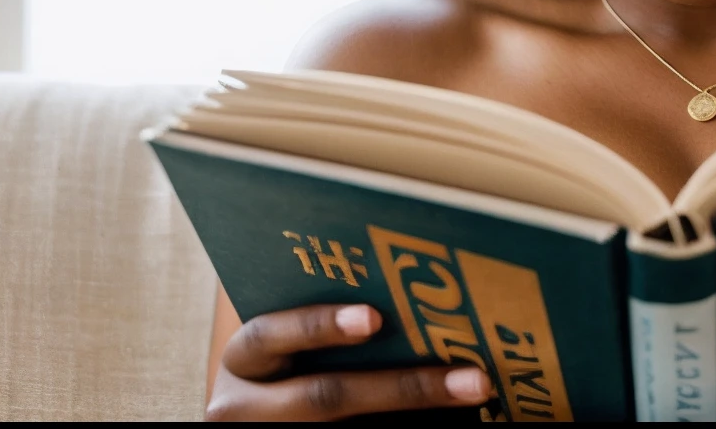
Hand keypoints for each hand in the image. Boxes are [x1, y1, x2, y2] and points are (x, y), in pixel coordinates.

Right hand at [206, 303, 492, 420]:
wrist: (259, 416)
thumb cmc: (284, 361)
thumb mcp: (285, 345)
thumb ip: (330, 325)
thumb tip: (419, 299)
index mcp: (242, 361)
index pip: (270, 335)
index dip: (320, 325)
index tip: (375, 318)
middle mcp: (242, 407)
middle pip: (327, 398)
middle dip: (407, 387)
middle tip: (474, 378)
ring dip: (417, 414)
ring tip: (474, 397)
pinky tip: (451, 420)